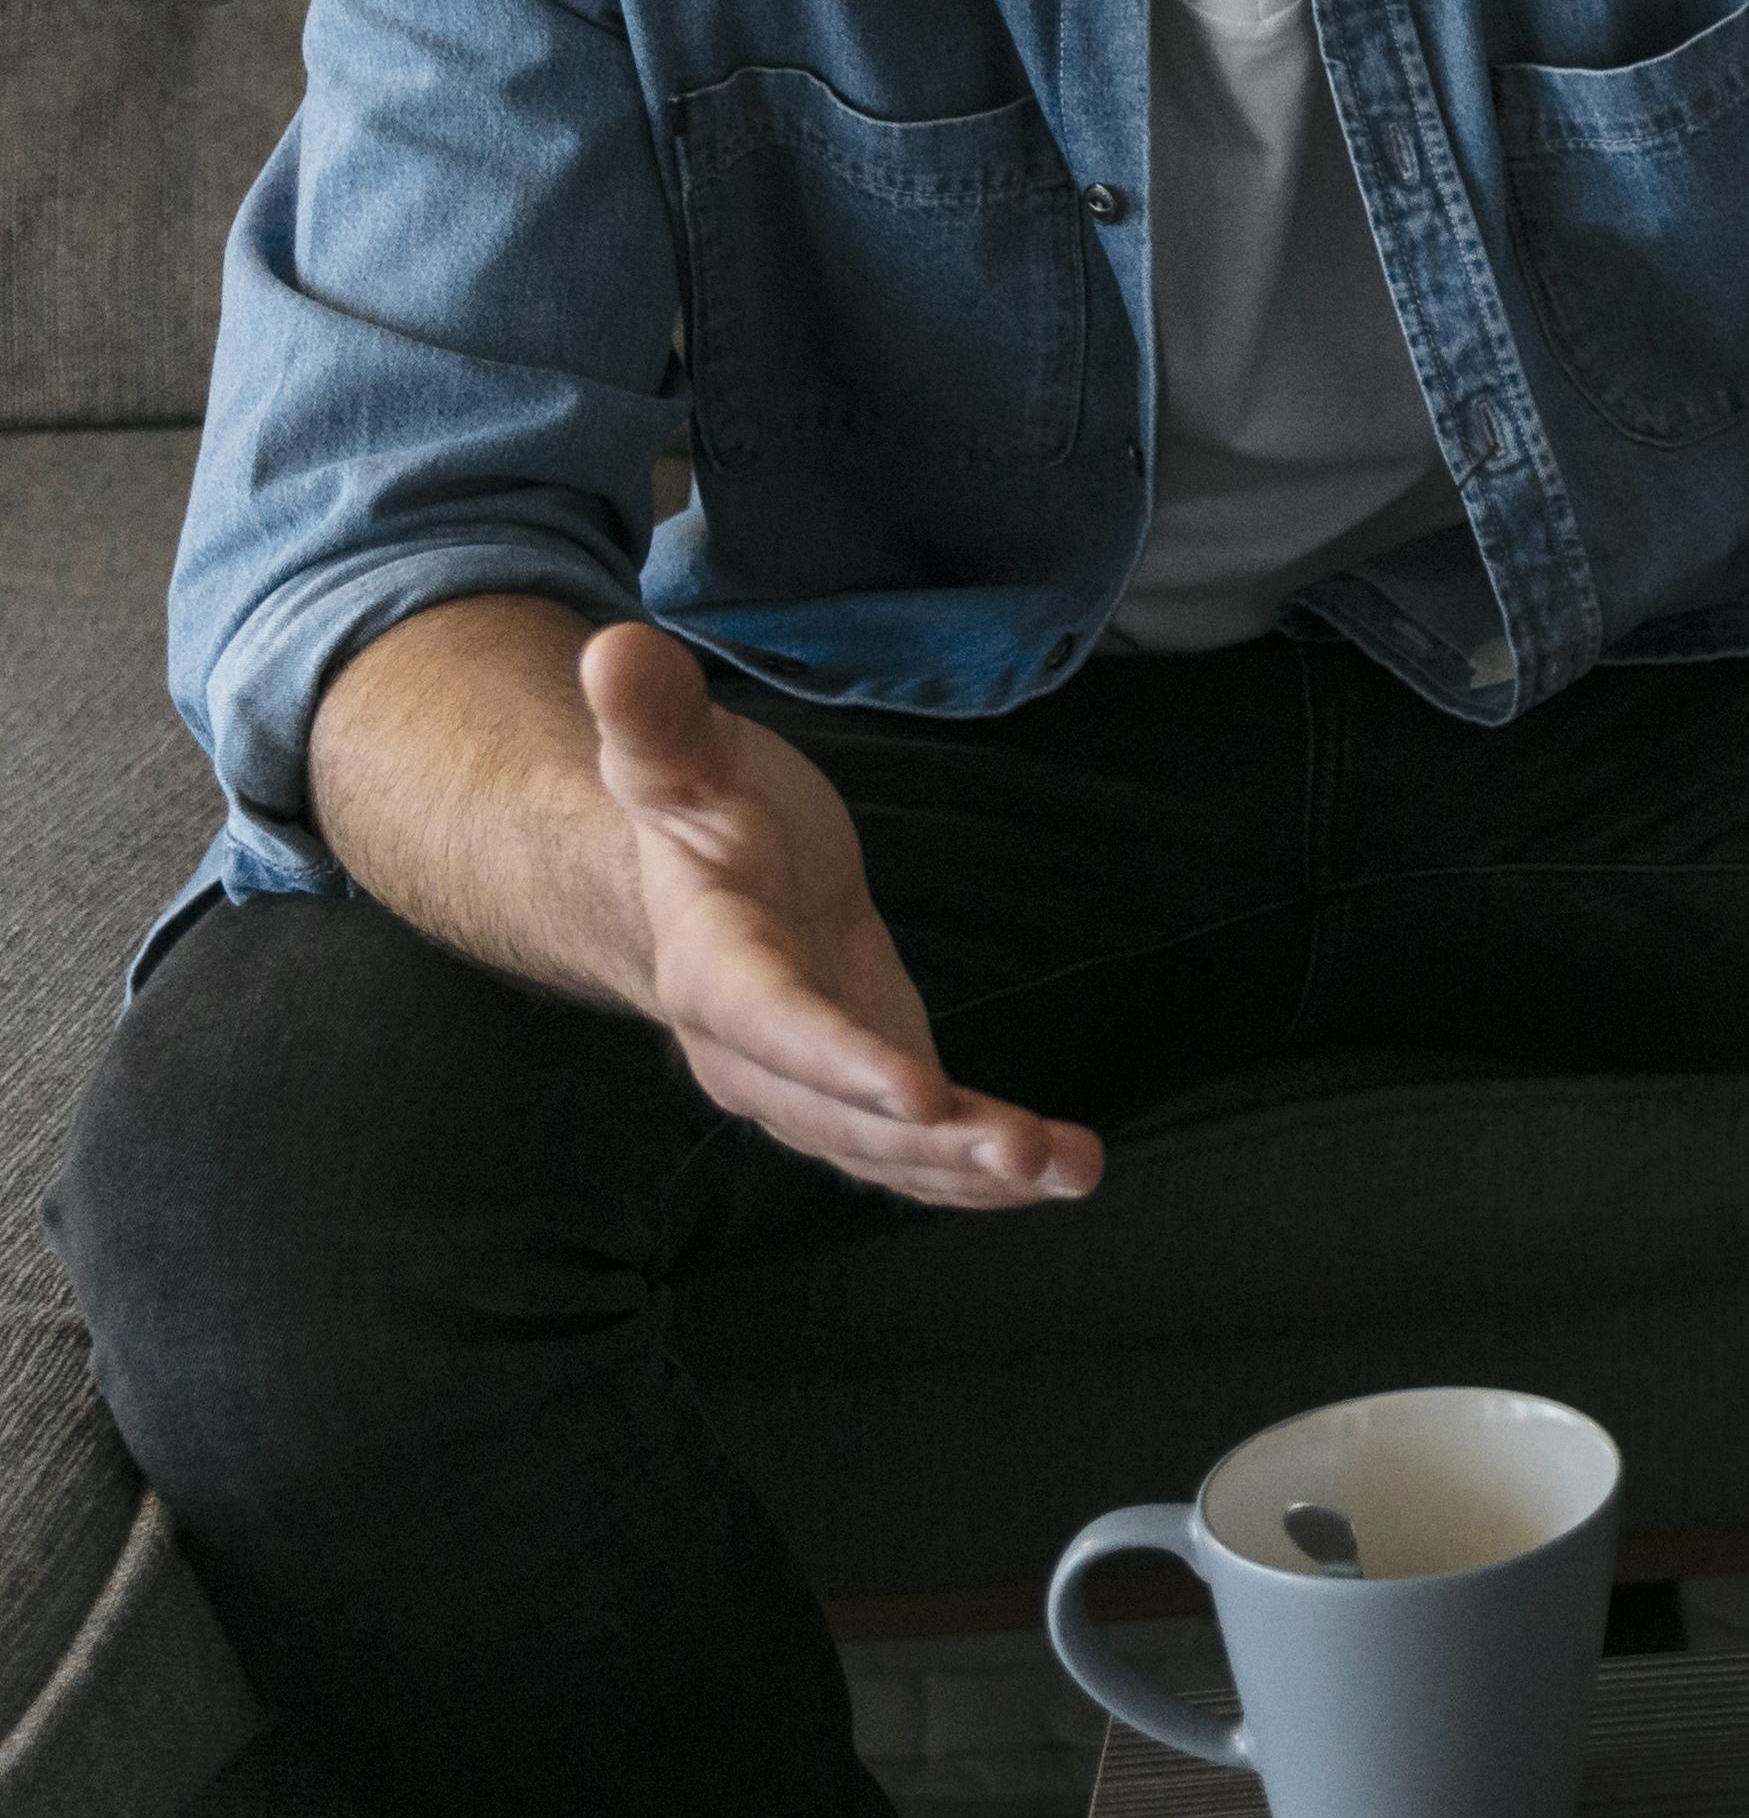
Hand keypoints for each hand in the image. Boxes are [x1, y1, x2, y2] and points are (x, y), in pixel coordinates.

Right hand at [582, 621, 1103, 1207]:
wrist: (697, 882)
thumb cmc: (699, 809)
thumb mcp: (678, 757)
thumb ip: (655, 719)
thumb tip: (614, 644)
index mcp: (711, 963)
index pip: (772, 1017)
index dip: (840, 1057)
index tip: (920, 1088)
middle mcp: (753, 1048)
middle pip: (836, 1108)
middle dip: (927, 1137)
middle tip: (1022, 1152)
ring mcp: (808, 1085)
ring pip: (883, 1146)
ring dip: (972, 1168)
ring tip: (1064, 1171)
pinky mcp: (861, 1093)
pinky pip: (915, 1148)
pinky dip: (983, 1169)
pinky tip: (1063, 1174)